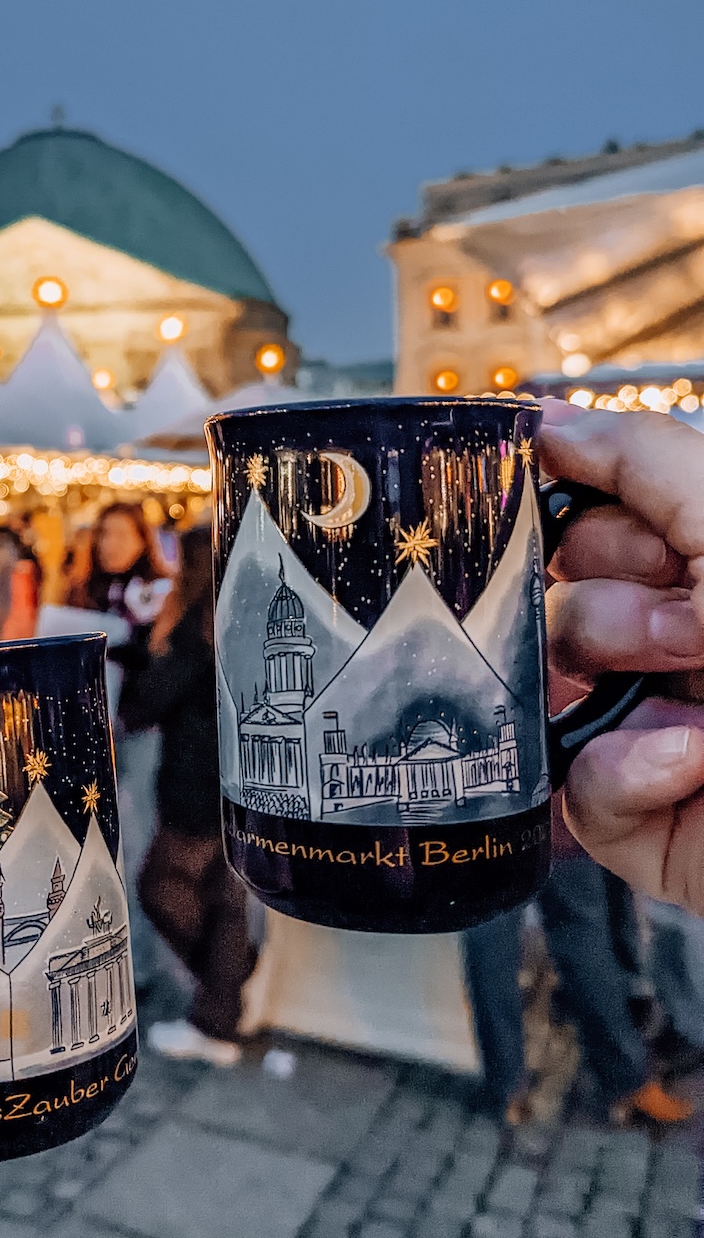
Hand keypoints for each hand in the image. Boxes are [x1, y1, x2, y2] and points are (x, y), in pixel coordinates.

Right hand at [541, 399, 703, 909]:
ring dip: (619, 679)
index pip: (594, 519)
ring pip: (549, 683)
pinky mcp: (642, 817)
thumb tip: (551, 420)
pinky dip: (622, 770)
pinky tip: (686, 759)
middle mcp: (683, 640)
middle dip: (615, 603)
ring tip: (699, 701)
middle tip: (692, 626)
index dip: (587, 519)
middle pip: (560, 593)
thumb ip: (646, 457)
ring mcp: (656, 726)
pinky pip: (574, 783)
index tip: (615, 529)